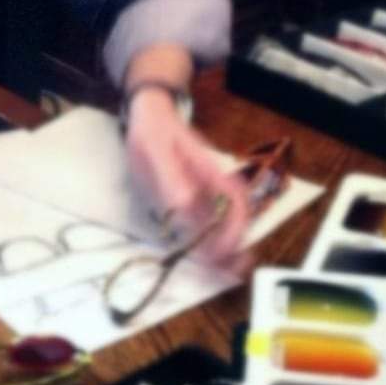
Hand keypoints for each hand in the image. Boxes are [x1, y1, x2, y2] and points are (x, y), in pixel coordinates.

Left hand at [124, 87, 251, 267]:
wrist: (149, 114)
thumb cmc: (153, 131)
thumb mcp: (156, 150)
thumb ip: (170, 178)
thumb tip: (183, 208)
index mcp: (208, 168)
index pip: (234, 198)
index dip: (235, 225)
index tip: (227, 247)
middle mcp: (212, 180)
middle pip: (235, 213)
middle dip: (236, 242)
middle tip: (230, 269)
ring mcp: (204, 187)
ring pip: (223, 219)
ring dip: (225, 244)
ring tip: (223, 270)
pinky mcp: (192, 193)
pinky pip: (207, 218)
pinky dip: (209, 238)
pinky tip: (205, 254)